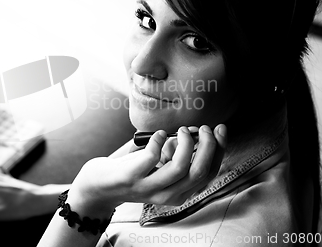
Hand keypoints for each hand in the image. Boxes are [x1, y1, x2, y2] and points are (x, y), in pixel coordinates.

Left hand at [68, 124, 226, 213]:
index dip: (219, 150)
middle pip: (200, 171)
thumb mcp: (161, 166)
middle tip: (203, 128)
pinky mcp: (132, 178)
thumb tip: (196, 132)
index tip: (220, 130)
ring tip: (181, 130)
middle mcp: (168, 195)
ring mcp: (150, 188)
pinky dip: (159, 140)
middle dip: (208, 145)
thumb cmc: (134, 170)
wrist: (101, 185)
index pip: (209, 174)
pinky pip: (152, 157)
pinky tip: (157, 135)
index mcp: (180, 192)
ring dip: (186, 143)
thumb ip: (178, 154)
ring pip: (181, 167)